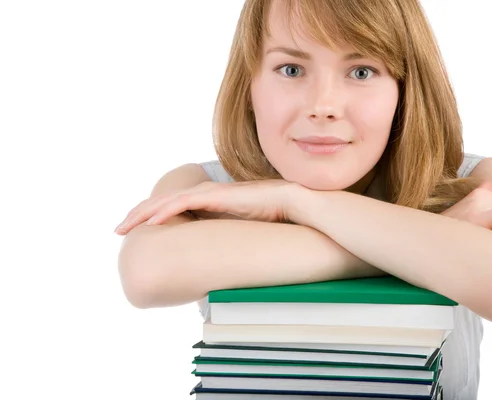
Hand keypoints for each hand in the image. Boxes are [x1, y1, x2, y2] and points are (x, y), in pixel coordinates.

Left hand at [114, 179, 296, 234]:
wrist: (287, 203)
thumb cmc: (265, 216)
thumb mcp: (234, 229)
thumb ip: (218, 235)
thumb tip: (207, 255)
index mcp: (205, 200)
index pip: (169, 206)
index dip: (149, 216)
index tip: (133, 231)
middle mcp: (202, 193)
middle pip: (160, 202)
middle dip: (137, 215)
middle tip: (118, 230)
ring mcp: (208, 192)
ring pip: (166, 201)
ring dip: (143, 214)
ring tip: (125, 226)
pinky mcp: (216, 195)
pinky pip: (184, 202)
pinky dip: (166, 211)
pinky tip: (152, 221)